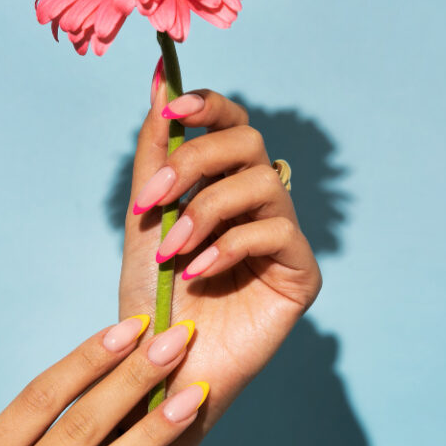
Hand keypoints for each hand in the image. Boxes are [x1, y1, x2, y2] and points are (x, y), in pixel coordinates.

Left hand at [117, 66, 321, 445]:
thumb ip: (154, 154)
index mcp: (223, 185)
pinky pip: (275, 233)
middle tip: (154, 202)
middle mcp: (258, 204)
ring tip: (170, 251)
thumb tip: (158, 80)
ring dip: (206, 210)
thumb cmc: (151, 295)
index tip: (173, 109)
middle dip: (195, 162)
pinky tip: (198, 273)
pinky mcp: (300, 273)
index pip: (232, 124)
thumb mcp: (145, 217)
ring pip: (261, 183)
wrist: (160, 365)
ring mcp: (282, 236)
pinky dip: (230, 245)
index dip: (208, 106)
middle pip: (247, 143)